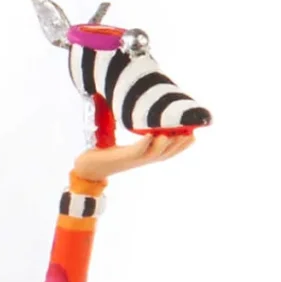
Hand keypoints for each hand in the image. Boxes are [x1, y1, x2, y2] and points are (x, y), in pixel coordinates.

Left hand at [72, 131, 196, 186]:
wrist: (85, 167)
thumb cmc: (103, 154)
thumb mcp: (123, 143)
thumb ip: (134, 132)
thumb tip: (140, 115)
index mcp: (143, 156)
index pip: (167, 152)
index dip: (181, 146)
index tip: (194, 135)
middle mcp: (140, 160)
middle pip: (165, 154)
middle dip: (179, 145)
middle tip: (192, 134)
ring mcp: (130, 160)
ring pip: (152, 154)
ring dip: (163, 145)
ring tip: (173, 134)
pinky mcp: (119, 159)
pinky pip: (134, 152)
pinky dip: (143, 145)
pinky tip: (149, 136)